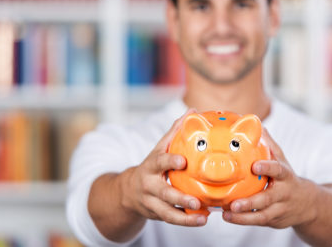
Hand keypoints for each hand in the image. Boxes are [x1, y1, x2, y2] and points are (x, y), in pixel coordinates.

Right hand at [120, 109, 206, 226]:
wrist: (128, 191)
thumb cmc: (152, 165)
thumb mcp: (159, 148)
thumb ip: (175, 131)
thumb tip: (192, 110)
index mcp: (151, 165)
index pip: (159, 161)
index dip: (170, 161)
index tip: (183, 161)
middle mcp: (149, 184)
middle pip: (164, 192)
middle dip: (180, 197)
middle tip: (196, 200)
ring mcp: (151, 201)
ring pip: (167, 211)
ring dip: (185, 216)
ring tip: (203, 216)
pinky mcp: (156, 214)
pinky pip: (170, 219)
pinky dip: (186, 221)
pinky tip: (201, 219)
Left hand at [222, 128, 316, 228]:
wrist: (307, 204)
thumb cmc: (286, 177)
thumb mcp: (281, 159)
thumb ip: (269, 144)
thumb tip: (257, 123)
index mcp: (285, 175)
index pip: (278, 170)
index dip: (267, 167)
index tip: (254, 166)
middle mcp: (284, 193)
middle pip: (268, 198)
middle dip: (252, 202)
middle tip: (235, 203)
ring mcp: (279, 209)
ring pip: (262, 214)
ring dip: (244, 216)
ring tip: (227, 213)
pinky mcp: (273, 220)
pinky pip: (258, 221)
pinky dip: (243, 220)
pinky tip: (228, 216)